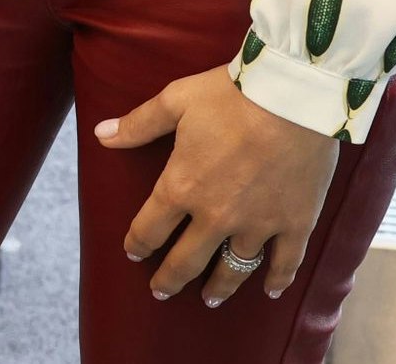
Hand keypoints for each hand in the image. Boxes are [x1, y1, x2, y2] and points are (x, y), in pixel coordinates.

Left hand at [99, 68, 339, 306]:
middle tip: (161, 292)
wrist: (293, 96)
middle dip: (169, 280)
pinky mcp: (295, 223)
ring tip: (209, 300)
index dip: (138, 244)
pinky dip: (278, 280)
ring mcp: (257, 225)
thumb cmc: (231, 94)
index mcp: (181, 188)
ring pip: (233, 269)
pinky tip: (271, 292)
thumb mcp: (176, 100)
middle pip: (185, 261)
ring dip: (219, 287)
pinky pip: (285, 262)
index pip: (149, 229)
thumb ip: (139, 123)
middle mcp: (215, 217)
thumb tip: (101, 135)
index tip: (134, 253)